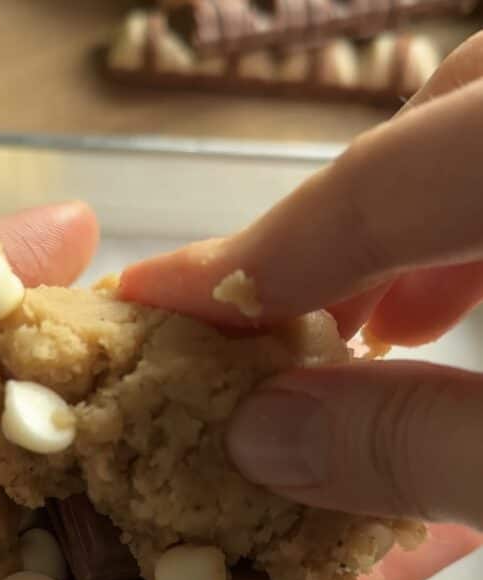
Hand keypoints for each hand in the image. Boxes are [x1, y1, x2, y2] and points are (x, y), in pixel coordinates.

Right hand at [121, 32, 482, 528]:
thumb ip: (416, 447)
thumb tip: (265, 439)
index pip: (377, 188)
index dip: (252, 255)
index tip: (154, 302)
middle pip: (448, 107)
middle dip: (343, 218)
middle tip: (286, 329)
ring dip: (418, 221)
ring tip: (376, 334)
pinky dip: (479, 226)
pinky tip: (465, 312)